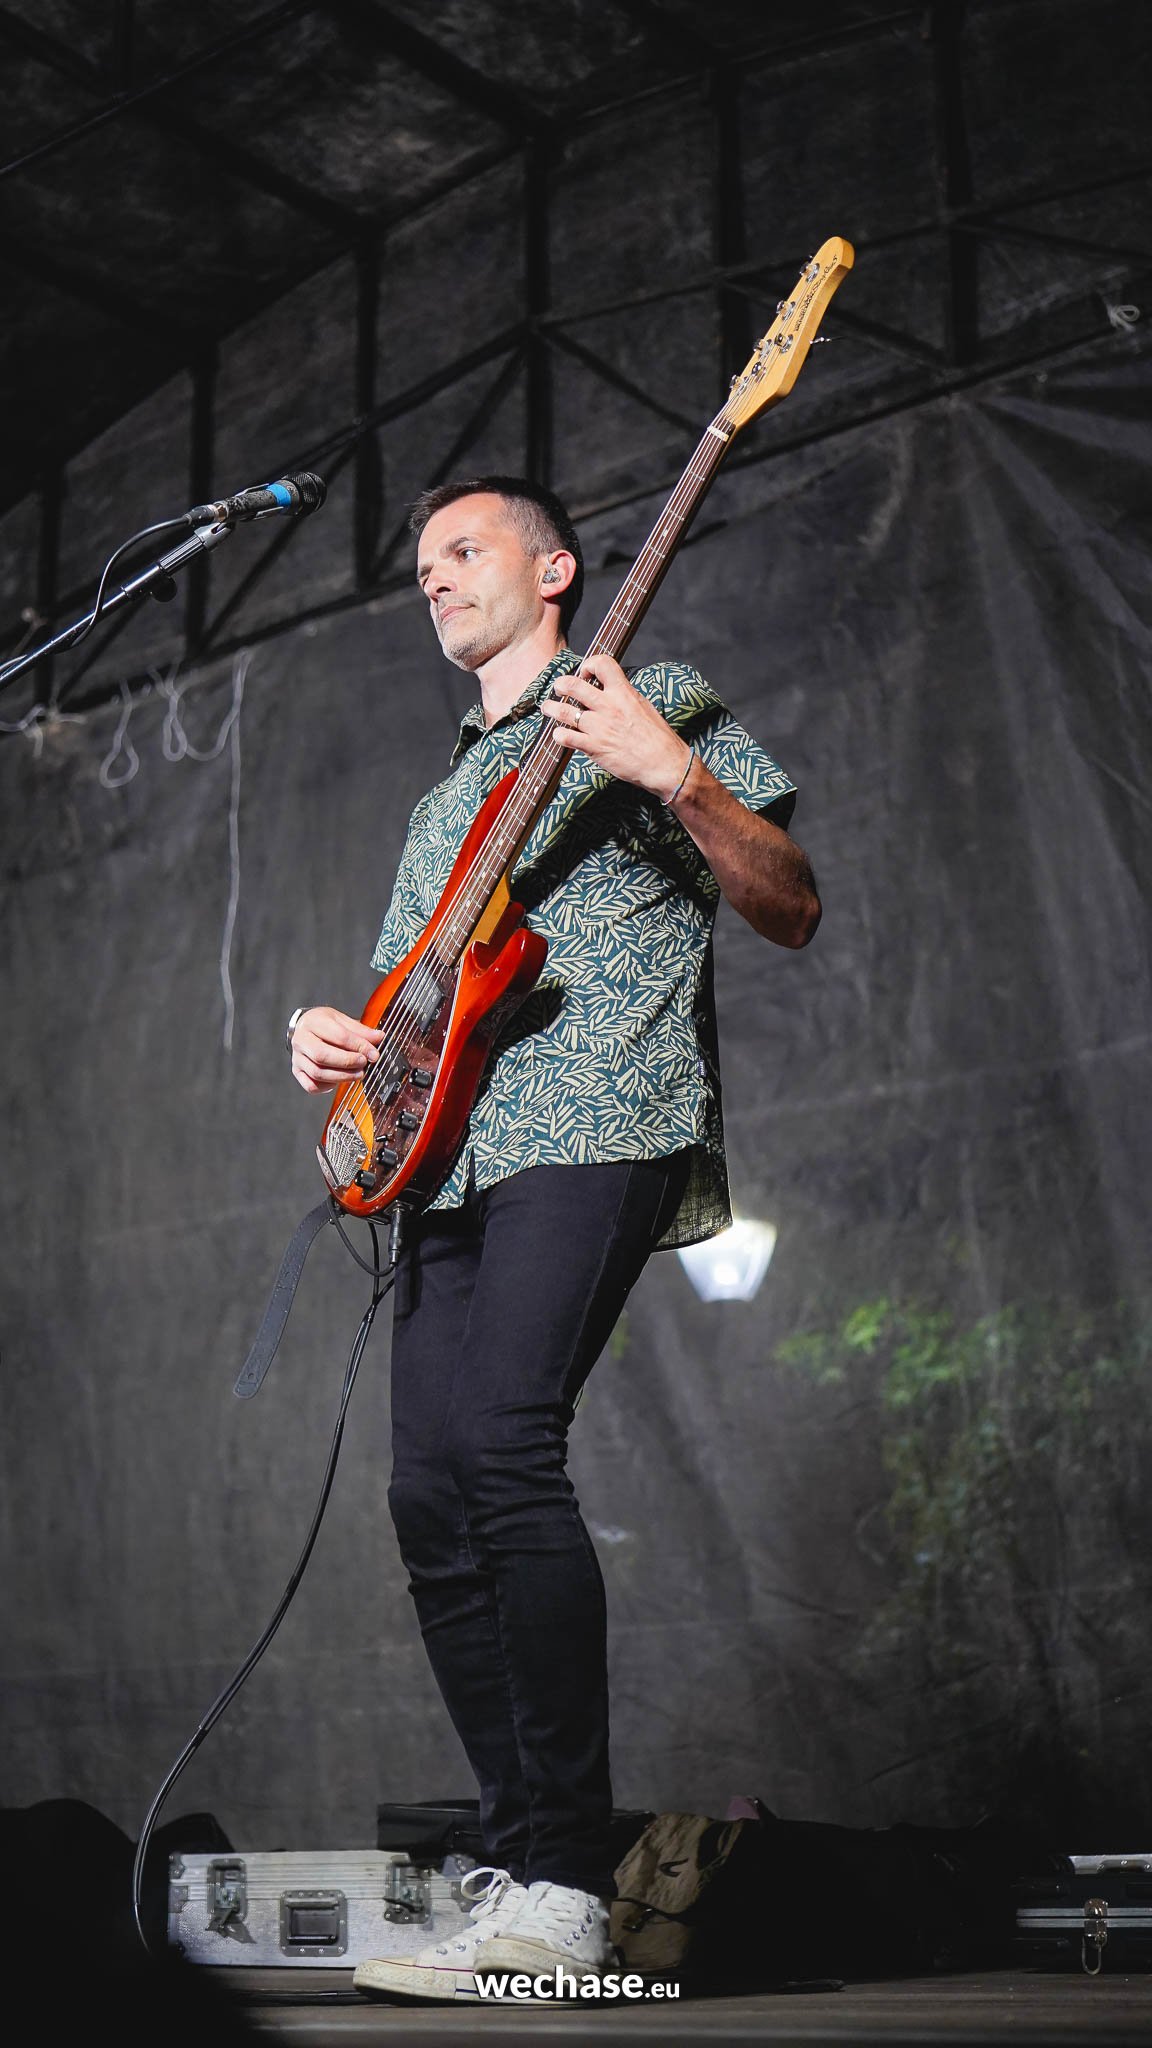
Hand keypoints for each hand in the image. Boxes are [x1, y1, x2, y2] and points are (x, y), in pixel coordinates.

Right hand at [290, 1005, 384, 1094]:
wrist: (304, 1027)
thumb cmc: (324, 1023)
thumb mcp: (342, 1020)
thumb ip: (360, 1030)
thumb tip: (379, 1037)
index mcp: (313, 1022)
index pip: (338, 1036)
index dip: (359, 1046)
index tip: (373, 1054)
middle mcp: (301, 1040)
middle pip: (323, 1056)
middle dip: (347, 1062)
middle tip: (364, 1064)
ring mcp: (297, 1057)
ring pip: (318, 1073)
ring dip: (342, 1076)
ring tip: (358, 1074)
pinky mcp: (297, 1071)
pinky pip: (311, 1086)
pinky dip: (327, 1086)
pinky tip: (339, 1080)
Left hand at [541, 653, 691, 801]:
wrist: (664, 763)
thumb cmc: (657, 737)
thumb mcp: (642, 706)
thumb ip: (623, 696)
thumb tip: (611, 689)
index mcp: (624, 693)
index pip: (602, 663)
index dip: (589, 665)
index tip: (586, 674)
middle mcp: (609, 706)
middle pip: (573, 685)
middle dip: (561, 684)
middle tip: (560, 688)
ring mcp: (600, 727)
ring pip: (564, 711)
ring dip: (551, 708)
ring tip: (547, 708)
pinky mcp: (595, 747)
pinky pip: (566, 737)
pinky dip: (559, 735)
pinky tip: (559, 734)